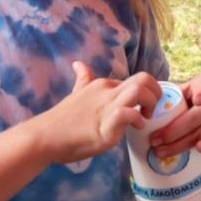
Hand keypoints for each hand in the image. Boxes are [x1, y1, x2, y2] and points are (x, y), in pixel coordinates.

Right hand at [36, 64, 158, 164]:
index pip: (134, 80)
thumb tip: (78, 63)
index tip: (144, 108)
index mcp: (102, 85)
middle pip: (144, 78)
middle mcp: (107, 91)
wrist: (43, 136)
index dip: (146, 93)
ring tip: (146, 118)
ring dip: (151, 102)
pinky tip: (135, 127)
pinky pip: (128, 113)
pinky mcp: (106, 124)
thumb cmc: (60, 121)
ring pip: (141, 89)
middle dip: (156, 93)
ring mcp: (107, 106)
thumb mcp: (75, 94)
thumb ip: (82, 80)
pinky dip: (137, 119)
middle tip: (151, 111)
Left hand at [150, 74, 200, 157]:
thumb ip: (171, 96)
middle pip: (193, 118)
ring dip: (177, 145)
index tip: (196, 99)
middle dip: (171, 131)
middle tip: (153, 140)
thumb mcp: (187, 95)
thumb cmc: (194, 106)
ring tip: (159, 151)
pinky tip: (198, 148)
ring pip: (198, 134)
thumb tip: (139, 103)